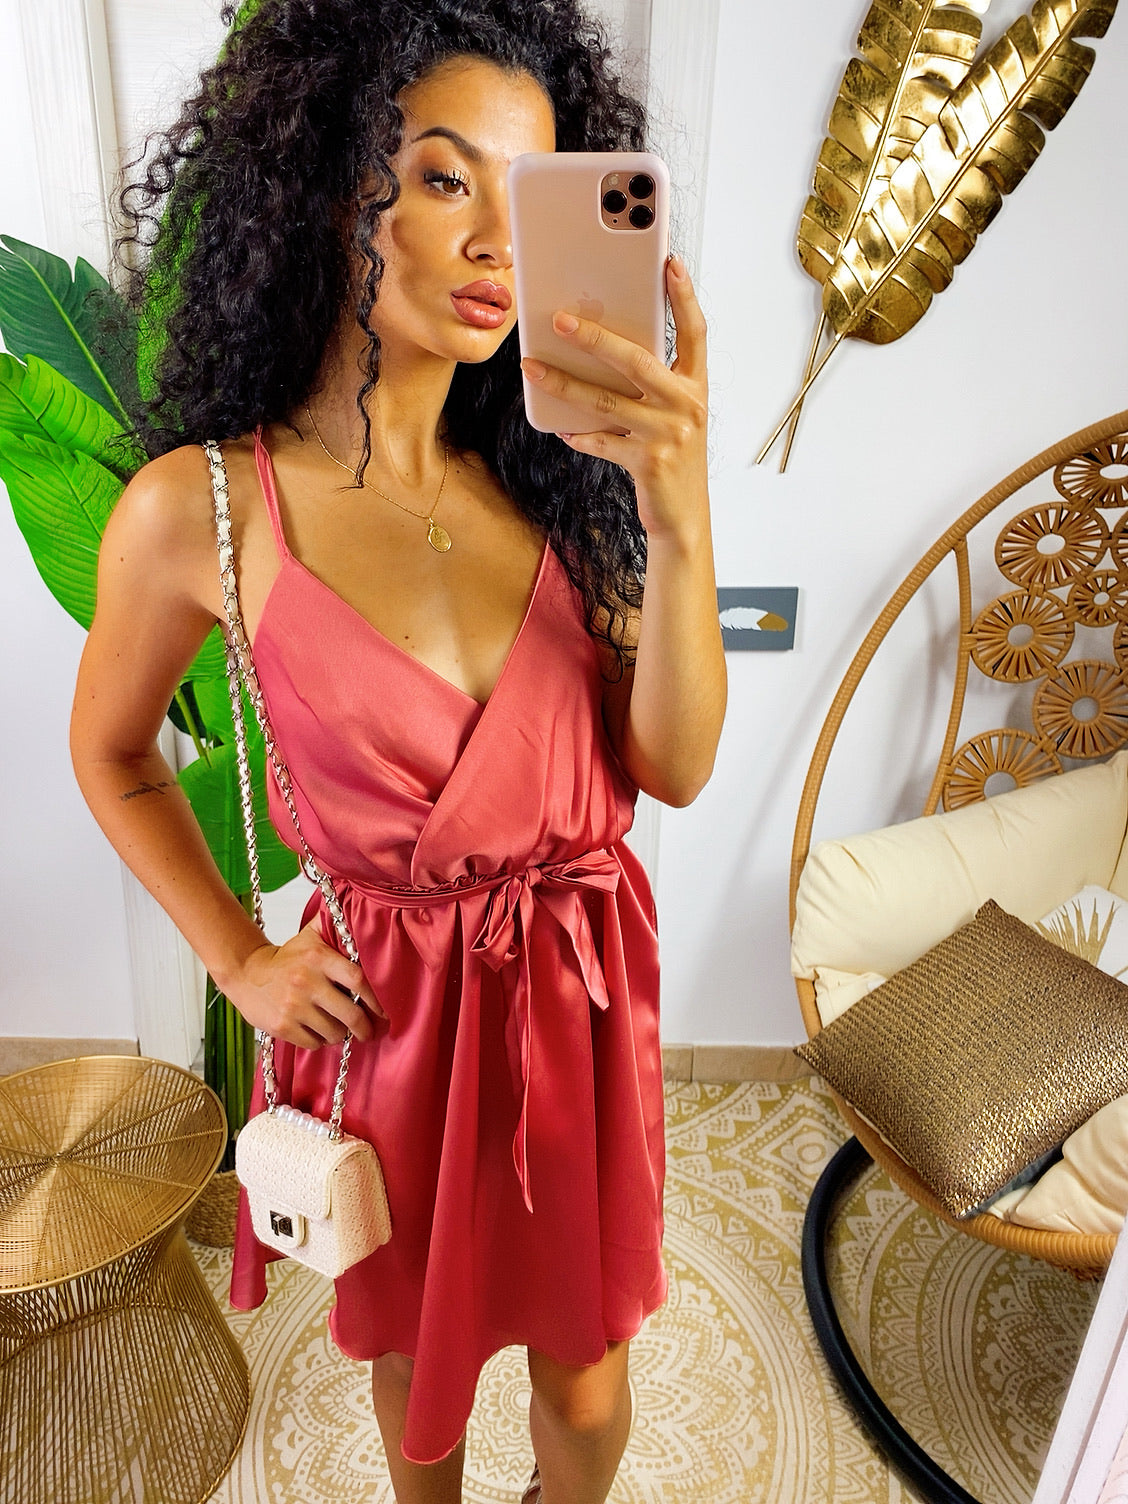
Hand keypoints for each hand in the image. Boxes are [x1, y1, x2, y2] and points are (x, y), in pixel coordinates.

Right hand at [225, 920, 385, 1048]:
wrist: (246, 973)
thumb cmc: (286, 958)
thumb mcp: (310, 937)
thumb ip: (334, 927)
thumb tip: (359, 912)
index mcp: (318, 958)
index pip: (358, 980)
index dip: (375, 1000)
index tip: (382, 1012)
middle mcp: (307, 981)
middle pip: (350, 1014)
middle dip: (363, 1028)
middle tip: (367, 1032)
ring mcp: (293, 1006)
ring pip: (333, 1032)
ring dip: (339, 1034)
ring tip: (337, 1028)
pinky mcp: (282, 1026)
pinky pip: (314, 1043)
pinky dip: (319, 1041)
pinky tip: (316, 1032)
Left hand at [520, 254, 708, 543]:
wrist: (684, 515)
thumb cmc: (672, 456)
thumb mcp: (672, 415)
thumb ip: (650, 384)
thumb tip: (599, 351)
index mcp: (696, 386)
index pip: (695, 331)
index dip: (684, 296)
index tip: (668, 263)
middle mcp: (686, 405)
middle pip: (636, 360)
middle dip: (594, 337)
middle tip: (559, 320)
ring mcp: (668, 434)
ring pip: (605, 401)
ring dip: (564, 384)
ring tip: (533, 369)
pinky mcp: (648, 461)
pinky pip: (601, 441)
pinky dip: (578, 435)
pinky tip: (561, 429)